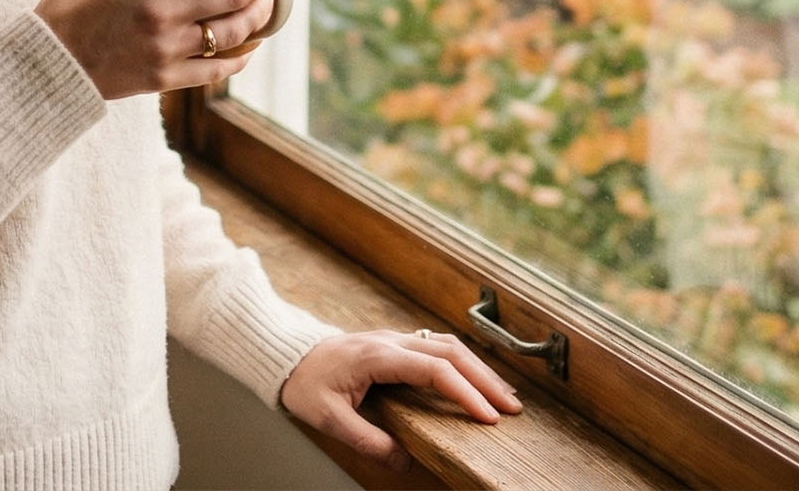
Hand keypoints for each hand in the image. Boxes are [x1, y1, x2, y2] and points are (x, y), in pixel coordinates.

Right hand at [33, 0, 278, 100]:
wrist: (46, 66)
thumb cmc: (64, 10)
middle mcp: (162, 12)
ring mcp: (166, 48)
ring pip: (231, 32)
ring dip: (257, 16)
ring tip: (265, 6)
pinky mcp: (165, 78)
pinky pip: (215, 69)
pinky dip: (238, 59)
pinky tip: (247, 49)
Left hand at [282, 329, 523, 469]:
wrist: (287, 354)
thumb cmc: (305, 383)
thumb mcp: (328, 418)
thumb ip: (366, 440)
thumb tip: (404, 461)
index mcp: (377, 356)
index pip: (434, 370)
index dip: (464, 393)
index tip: (487, 417)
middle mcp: (392, 341)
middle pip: (450, 352)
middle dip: (485, 380)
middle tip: (511, 409)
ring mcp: (395, 338)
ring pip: (448, 344)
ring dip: (479, 368)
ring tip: (503, 395)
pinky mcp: (396, 343)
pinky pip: (437, 346)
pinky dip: (463, 362)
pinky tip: (476, 379)